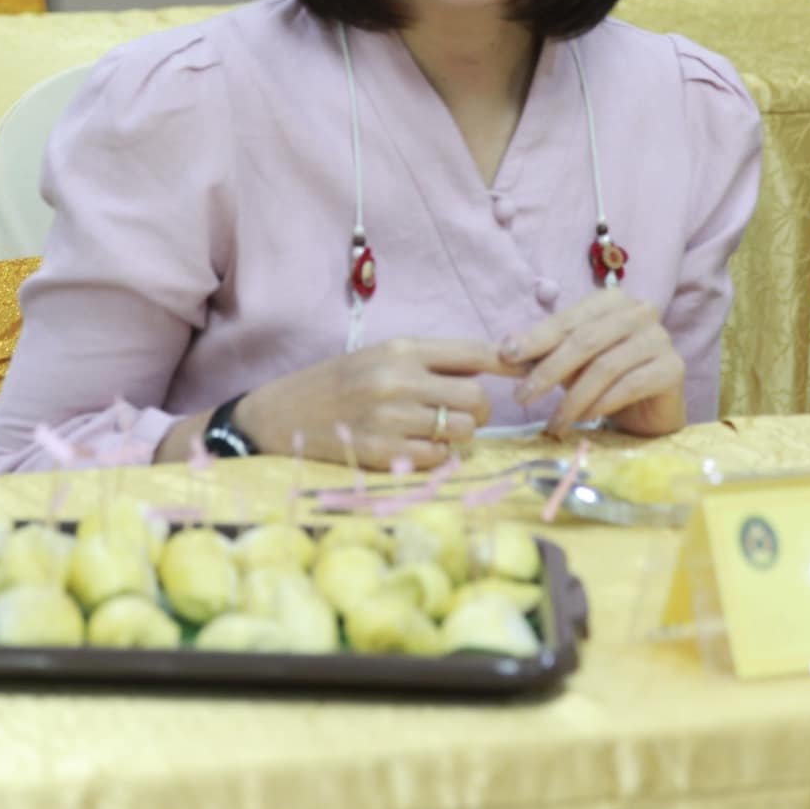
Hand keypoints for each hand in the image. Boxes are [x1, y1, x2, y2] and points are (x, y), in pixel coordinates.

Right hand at [238, 338, 514, 470]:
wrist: (281, 415)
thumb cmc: (339, 383)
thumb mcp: (382, 356)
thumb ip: (433, 361)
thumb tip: (496, 363)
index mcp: (401, 349)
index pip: (474, 353)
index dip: (508, 364)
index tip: (528, 372)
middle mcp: (398, 381)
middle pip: (477, 399)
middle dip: (479, 410)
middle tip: (462, 413)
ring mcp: (391, 419)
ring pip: (462, 431)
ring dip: (457, 435)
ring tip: (432, 429)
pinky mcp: (382, 453)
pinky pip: (438, 459)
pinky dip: (435, 457)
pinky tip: (412, 446)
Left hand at [502, 288, 684, 438]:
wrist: (649, 410)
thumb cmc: (605, 380)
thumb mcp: (568, 363)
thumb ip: (540, 355)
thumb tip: (501, 352)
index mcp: (611, 300)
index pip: (567, 319)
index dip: (535, 338)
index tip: (504, 357)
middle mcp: (641, 311)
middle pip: (585, 340)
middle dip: (548, 370)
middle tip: (522, 397)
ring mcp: (661, 338)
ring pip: (605, 366)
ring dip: (573, 399)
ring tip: (554, 422)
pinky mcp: (673, 368)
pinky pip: (629, 386)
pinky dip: (601, 405)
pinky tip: (584, 420)